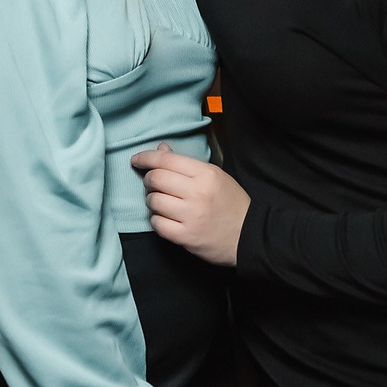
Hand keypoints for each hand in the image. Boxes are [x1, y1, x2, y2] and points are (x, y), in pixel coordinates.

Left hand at [131, 143, 248, 266]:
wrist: (249, 236)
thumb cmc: (231, 203)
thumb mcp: (215, 176)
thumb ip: (187, 164)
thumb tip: (161, 150)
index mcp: (205, 174)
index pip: (166, 160)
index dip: (146, 158)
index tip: (136, 159)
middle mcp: (197, 193)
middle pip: (156, 179)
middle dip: (148, 180)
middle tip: (153, 184)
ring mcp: (191, 216)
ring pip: (153, 201)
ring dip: (152, 201)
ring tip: (163, 203)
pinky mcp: (186, 236)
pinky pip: (157, 224)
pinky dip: (157, 220)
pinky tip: (166, 219)